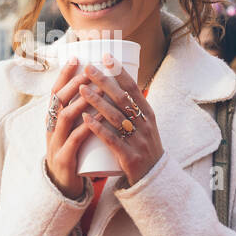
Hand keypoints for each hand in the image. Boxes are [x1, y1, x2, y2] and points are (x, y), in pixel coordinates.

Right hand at [44, 56, 94, 197]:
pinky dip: (86, 127)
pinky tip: (96, 119)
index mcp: (52, 120)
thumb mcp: (72, 130)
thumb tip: (96, 87)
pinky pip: (74, 140)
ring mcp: (56, 143)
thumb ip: (79, 113)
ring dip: (80, 102)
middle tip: (88, 71)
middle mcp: (51, 128)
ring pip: (65, 117)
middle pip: (58, 101)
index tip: (76, 57)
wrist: (63, 186)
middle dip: (73, 84)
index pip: (56, 92)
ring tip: (95, 90)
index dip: (64, 75)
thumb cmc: (73, 154)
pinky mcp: (64, 158)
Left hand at [79, 53, 162, 187]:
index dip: (119, 71)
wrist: (154, 179)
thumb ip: (132, 107)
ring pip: (115, 117)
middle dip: (104, 81)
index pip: (133, 88)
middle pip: (122, 98)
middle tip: (88, 68)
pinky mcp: (129, 156)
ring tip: (81, 89)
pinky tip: (85, 119)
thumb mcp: (144, 125)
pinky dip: (98, 128)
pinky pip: (112, 140)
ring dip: (97, 101)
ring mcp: (138, 140)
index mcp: (148, 114)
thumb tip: (115, 83)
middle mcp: (144, 124)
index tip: (105, 56)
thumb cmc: (144, 148)